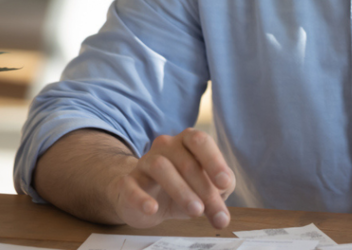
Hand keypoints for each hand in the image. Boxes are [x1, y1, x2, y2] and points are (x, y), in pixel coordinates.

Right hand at [107, 128, 235, 228]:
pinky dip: (141, 197)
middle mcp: (166, 146)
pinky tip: (153, 208)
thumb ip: (219, 190)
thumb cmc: (183, 188)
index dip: (214, 161)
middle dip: (203, 187)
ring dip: (181, 190)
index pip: (201, 141)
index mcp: (188, 141)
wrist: (145, 201)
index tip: (225, 182)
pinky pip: (130, 185)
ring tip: (195, 211)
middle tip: (213, 210)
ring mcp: (144, 162)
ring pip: (161, 168)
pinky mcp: (126, 182)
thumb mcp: (206, 188)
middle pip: (186, 161)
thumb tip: (223, 198)